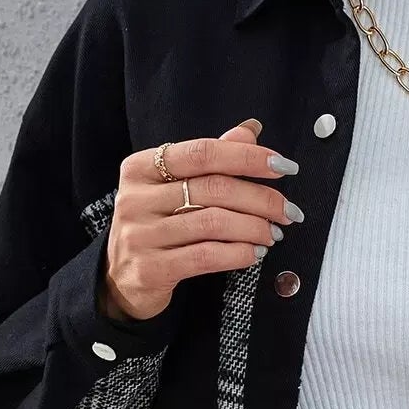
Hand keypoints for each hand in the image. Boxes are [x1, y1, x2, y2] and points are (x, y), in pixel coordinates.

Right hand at [98, 118, 300, 323]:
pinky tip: (255, 252)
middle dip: (262, 199)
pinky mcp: (150, 269)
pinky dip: (239, 253)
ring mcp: (140, 234)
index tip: (284, 167)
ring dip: (255, 228)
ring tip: (274, 233)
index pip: (204, 153)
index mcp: (141, 167)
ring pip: (214, 223)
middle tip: (289, 211)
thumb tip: (250, 130)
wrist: (119, 278)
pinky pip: (206, 256)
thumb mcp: (175, 187)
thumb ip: (210, 159)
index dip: (248, 157)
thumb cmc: (156, 224)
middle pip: (214, 188)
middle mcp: (136, 198)